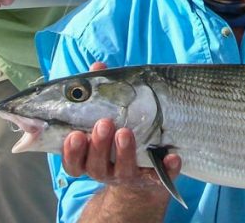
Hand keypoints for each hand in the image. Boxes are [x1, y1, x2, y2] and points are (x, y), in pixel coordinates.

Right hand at [62, 62, 181, 190]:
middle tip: (105, 124)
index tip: (74, 135)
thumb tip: (98, 66)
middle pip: (96, 165)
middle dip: (98, 145)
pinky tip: (173, 156)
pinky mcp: (154, 178)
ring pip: (124, 170)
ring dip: (125, 151)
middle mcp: (105, 170)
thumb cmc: (115, 134)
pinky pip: (162, 176)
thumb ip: (99, 92)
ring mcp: (130, 175)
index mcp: (88, 158)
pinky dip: (167, 168)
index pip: (73, 161)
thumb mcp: (104, 114)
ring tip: (126, 132)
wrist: (138, 174)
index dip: (71, 151)